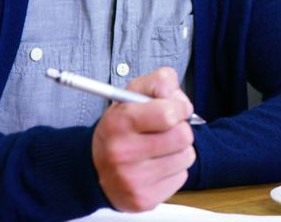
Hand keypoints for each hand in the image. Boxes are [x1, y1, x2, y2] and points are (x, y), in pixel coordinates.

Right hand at [92, 67, 196, 211]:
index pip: (169, 114)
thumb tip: (180, 99)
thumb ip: (160, 82)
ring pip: (186, 156)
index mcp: (120, 123)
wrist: (93, 167)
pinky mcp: (144, 198)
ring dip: (179, 150)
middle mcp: (123, 152)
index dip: (179, 108)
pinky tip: (156, 166)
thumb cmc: (120, 128)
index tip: (175, 110)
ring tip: (159, 148)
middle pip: (183, 136)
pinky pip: (181, 177)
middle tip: (166, 130)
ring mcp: (132, 179)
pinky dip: (174, 170)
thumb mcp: (132, 94)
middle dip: (180, 129)